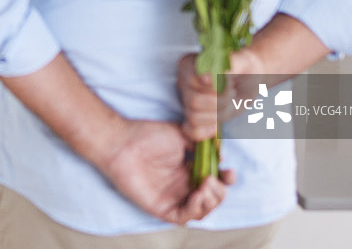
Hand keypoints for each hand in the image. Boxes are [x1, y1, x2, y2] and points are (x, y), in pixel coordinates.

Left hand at [100, 118, 233, 223]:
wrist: (123, 142)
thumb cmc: (147, 135)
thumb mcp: (180, 134)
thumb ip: (199, 143)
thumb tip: (218, 151)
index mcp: (188, 169)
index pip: (214, 181)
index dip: (225, 180)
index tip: (228, 170)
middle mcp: (182, 185)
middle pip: (211, 199)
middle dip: (219, 191)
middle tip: (213, 177)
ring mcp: (172, 197)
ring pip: (201, 211)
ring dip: (210, 200)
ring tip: (205, 184)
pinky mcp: (161, 207)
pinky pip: (184, 217)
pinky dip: (195, 208)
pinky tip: (196, 194)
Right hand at [177, 50, 266, 141]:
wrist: (250, 79)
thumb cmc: (245, 67)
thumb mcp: (241, 61)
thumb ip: (226, 65)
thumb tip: (206, 78)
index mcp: (189, 64)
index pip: (193, 81)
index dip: (214, 87)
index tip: (230, 80)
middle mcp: (183, 82)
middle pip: (193, 102)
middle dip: (220, 101)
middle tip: (232, 92)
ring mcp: (187, 100)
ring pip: (194, 117)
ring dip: (218, 114)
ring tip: (228, 103)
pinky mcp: (194, 115)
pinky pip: (190, 130)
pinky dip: (204, 131)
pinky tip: (217, 125)